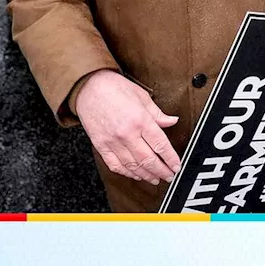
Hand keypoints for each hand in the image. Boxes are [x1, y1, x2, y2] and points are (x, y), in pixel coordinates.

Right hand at [74, 70, 179, 184]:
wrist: (88, 87)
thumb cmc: (113, 87)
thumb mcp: (141, 96)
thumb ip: (157, 113)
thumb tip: (172, 121)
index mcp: (140, 120)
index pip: (160, 145)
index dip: (171, 159)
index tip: (176, 166)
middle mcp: (127, 133)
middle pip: (148, 160)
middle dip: (162, 171)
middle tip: (169, 176)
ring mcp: (113, 141)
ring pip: (133, 166)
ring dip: (146, 175)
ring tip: (155, 178)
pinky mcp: (101, 146)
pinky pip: (115, 165)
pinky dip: (127, 173)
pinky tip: (135, 174)